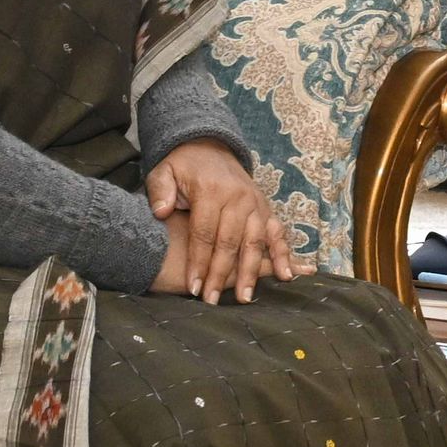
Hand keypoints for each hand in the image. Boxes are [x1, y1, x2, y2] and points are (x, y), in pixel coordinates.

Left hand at [146, 139, 300, 301]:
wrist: (209, 148)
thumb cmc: (183, 167)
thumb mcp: (164, 171)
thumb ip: (160, 191)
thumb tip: (162, 212)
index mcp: (211, 190)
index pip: (204, 233)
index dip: (198, 262)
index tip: (193, 286)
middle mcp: (237, 198)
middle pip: (230, 242)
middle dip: (220, 274)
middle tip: (211, 299)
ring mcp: (255, 203)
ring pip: (254, 242)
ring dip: (250, 272)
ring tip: (244, 297)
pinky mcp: (267, 208)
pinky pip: (278, 233)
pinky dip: (284, 254)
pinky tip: (286, 276)